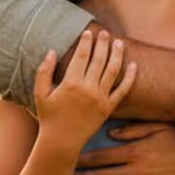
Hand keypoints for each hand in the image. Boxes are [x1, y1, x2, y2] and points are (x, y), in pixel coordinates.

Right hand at [34, 30, 136, 153]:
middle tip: (105, 33)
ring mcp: (100, 98)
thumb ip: (44, 71)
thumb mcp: (40, 94)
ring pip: (112, 71)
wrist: (61, 142)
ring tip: (119, 42)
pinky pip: (122, 90)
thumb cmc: (49, 117)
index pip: (82, 55)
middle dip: (102, 43)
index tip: (88, 33)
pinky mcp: (108, 108)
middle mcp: (88, 88)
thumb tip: (52, 51)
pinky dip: (130, 78)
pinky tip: (134, 65)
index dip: (86, 42)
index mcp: (71, 82)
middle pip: (99, 59)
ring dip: (117, 54)